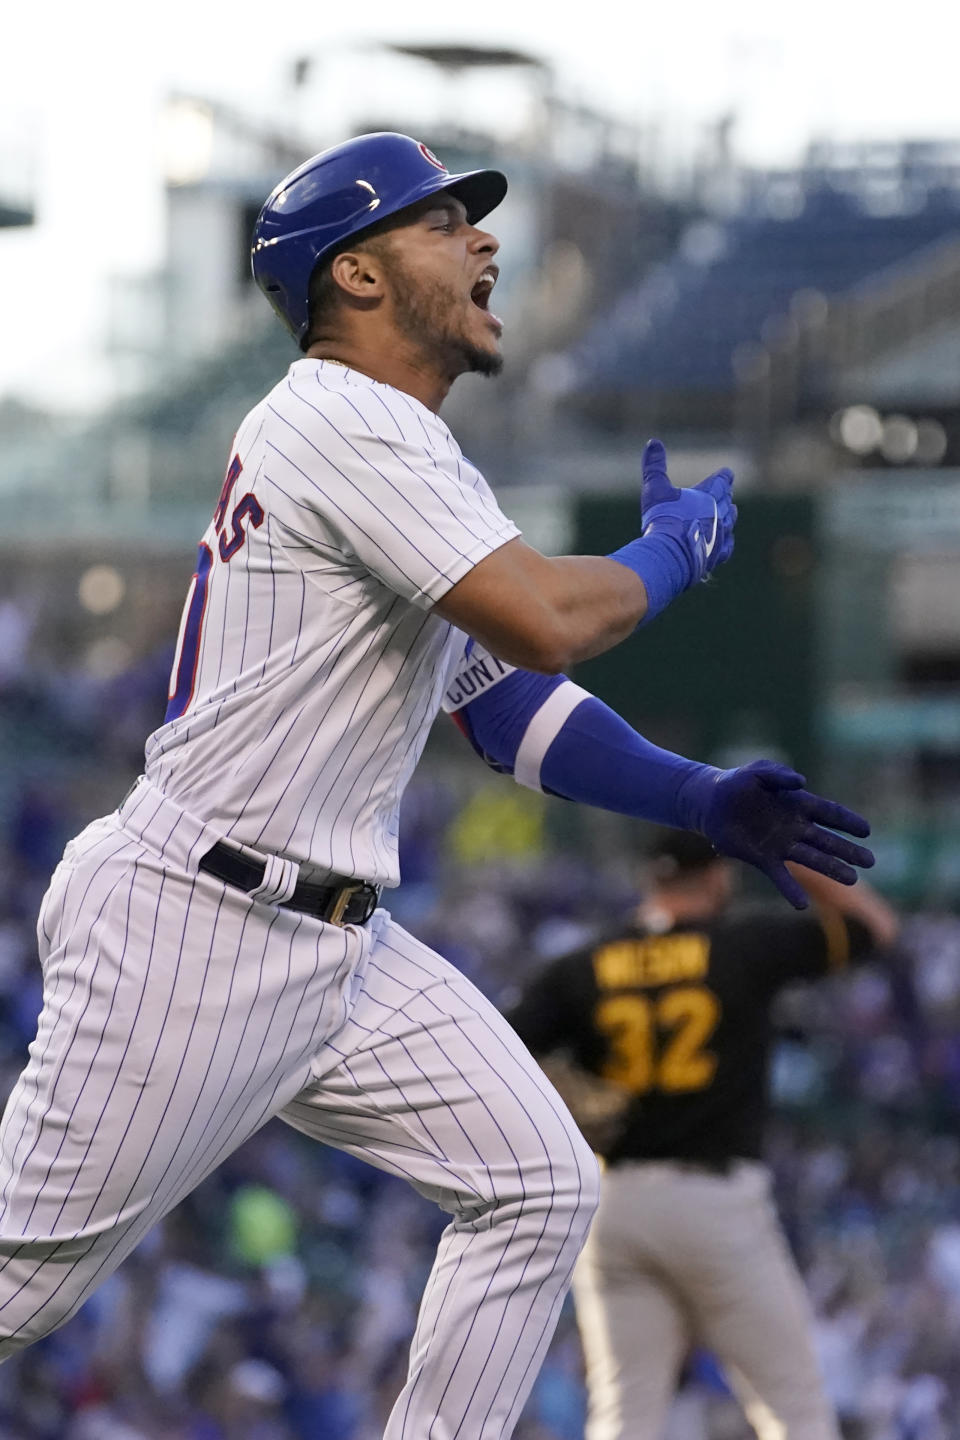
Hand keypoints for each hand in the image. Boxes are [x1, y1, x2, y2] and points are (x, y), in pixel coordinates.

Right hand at [641, 439, 735, 583]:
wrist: (669, 552)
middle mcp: (719, 514)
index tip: (728, 473)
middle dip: (726, 495)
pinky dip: (728, 541)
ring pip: (730, 522)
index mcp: (707, 495)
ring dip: (730, 515)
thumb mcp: (655, 488)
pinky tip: (727, 541)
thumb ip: (654, 465)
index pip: (720, 482)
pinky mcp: (716, 554)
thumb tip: (653, 442)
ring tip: (732, 511)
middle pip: (726, 501)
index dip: (724, 477)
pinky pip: (727, 546)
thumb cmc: (662, 518)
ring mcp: (720, 535)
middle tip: (728, 492)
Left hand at [689, 759, 873, 908]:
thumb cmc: (738, 783)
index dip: (848, 821)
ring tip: (852, 880)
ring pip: (812, 859)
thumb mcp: (758, 771)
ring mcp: (781, 845)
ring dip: (831, 869)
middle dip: (848, 851)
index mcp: (798, 804)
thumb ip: (779, 774)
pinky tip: (802, 905)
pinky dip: (791, 890)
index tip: (866, 831)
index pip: (829, 813)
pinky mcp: (764, 859)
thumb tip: (801, 782)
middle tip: (870, 861)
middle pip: (827, 840)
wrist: (711, 803)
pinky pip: (781, 877)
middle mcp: (795, 827)